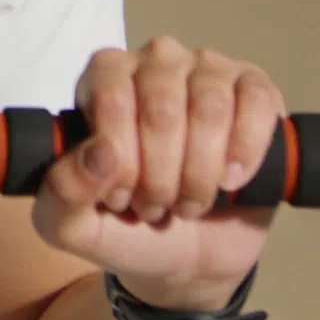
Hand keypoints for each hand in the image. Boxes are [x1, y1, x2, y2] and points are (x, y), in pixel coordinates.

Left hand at [31, 35, 285, 311]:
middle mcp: (155, 61)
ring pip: (210, 106)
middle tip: (157, 206)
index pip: (111, 94)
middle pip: (161, 105)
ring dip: (200, 173)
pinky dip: (245, 151)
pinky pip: (256, 101)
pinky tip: (231, 181)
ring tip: (189, 202)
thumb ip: (63, 192)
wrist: (186, 258)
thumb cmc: (125, 227)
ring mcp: (207, 70)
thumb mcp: (73, 226)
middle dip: (160, 174)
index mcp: (104, 77)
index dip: (120, 157)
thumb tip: (100, 154)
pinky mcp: (254, 89)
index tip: (120, 199)